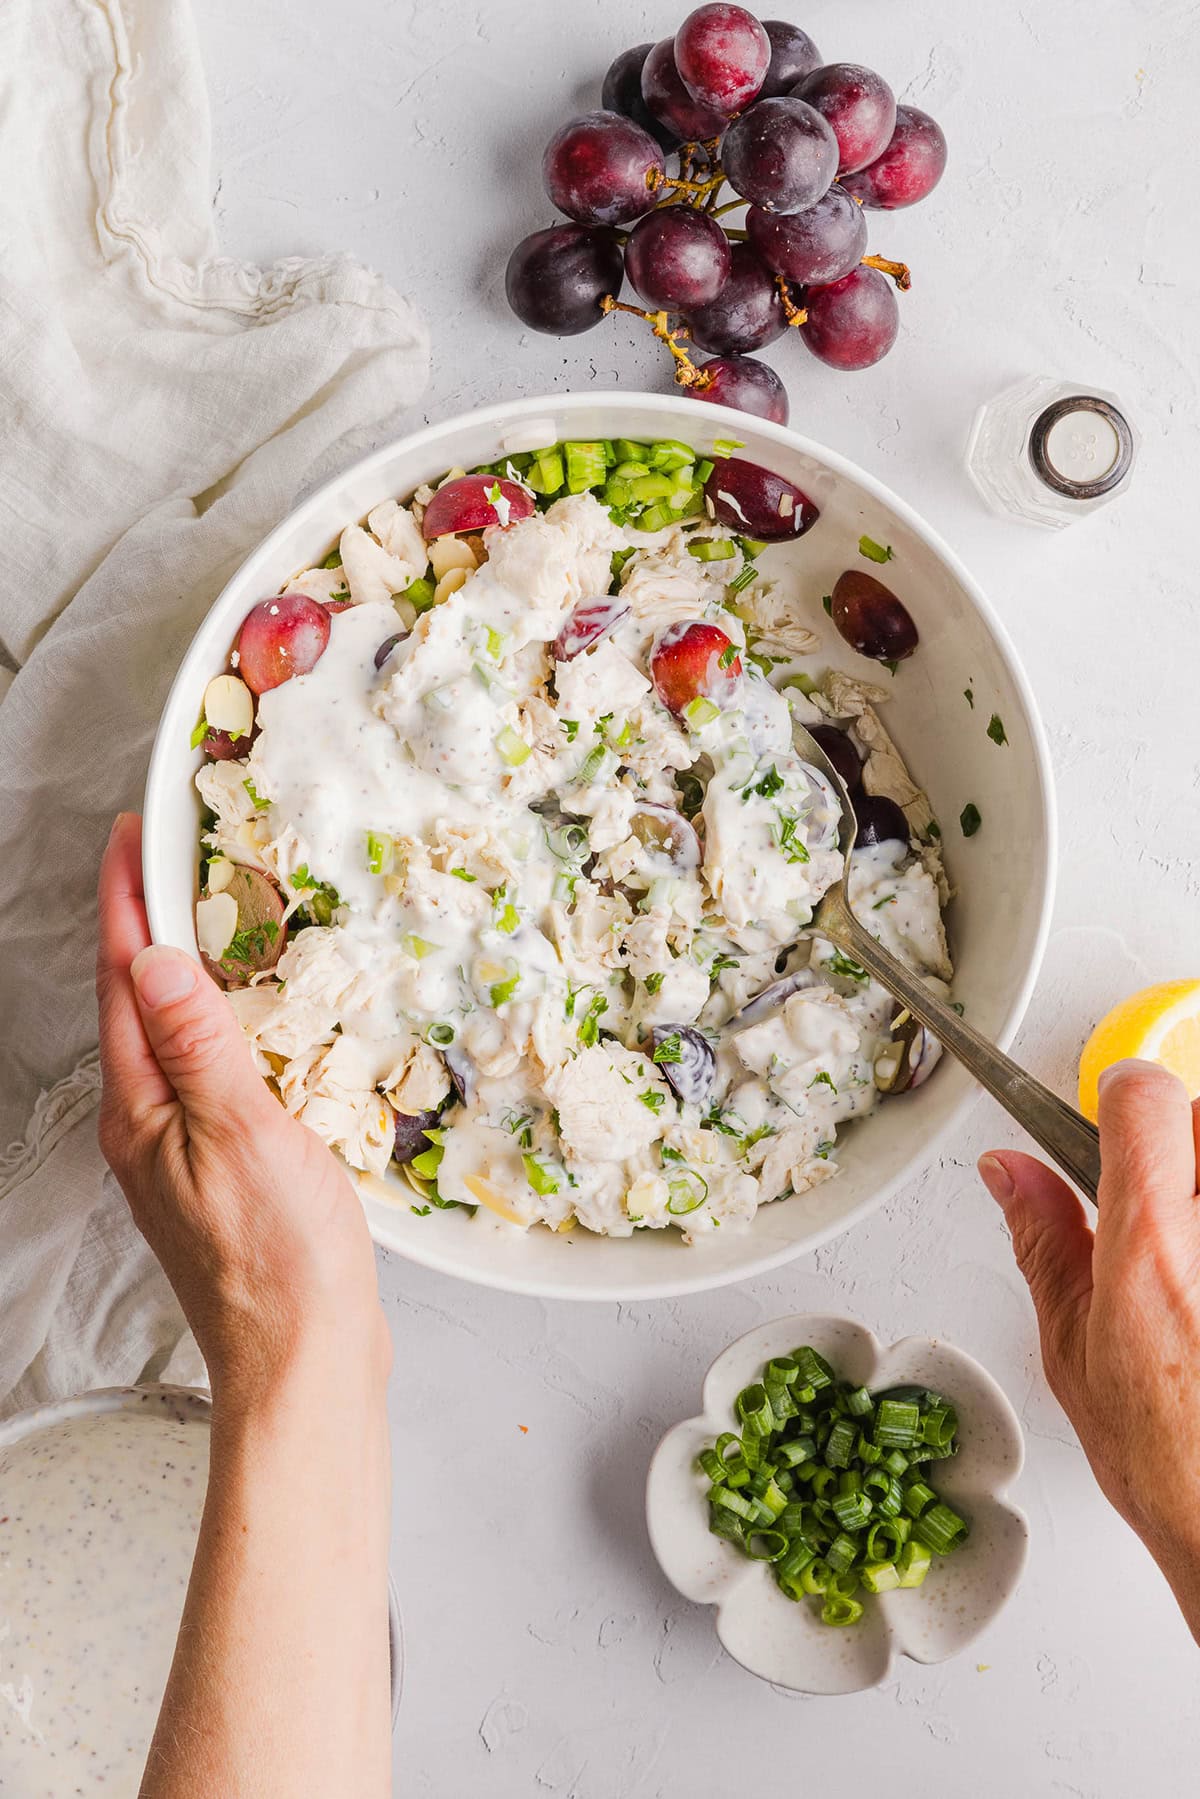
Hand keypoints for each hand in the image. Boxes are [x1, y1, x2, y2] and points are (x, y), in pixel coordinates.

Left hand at [96, 813, 387, 1400]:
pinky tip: (256, 1020)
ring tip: (211, 915)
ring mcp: (181, 1151)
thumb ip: (199, 1044)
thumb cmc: (279, 1262)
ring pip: (172, 1036)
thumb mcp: (241, 1134)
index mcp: (142, 1110)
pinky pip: (209, 1073)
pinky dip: (224, 1025)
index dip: (127, 901)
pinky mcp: (221, 1171)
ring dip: (186, 971)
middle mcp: (148, 1126)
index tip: (131, 835)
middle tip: (169, 856)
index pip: (123, 980)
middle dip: (147, 923)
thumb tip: (157, 960)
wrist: (306, 1360)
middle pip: (136, 1002)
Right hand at [980, 1059, 1199, 1638]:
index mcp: (1151, 1237)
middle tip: (1169, 1230)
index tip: (1116, 1123)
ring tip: (1197, 1279)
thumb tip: (1010, 1174)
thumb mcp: (1076, 1350)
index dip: (1121, 1104)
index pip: (1142, 1094)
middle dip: (1182, 1160)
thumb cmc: (1176, 1466)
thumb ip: (1046, 1239)